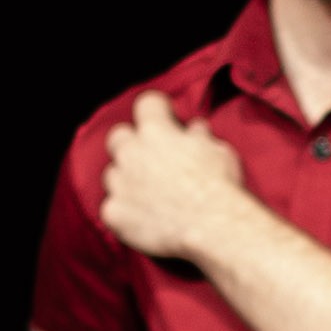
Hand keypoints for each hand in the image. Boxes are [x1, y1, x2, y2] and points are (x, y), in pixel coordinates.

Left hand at [96, 88, 253, 265]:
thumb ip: (200, 137)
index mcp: (156, 131)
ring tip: (152, 196)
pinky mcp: (114, 213)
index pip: (147, 104)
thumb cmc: (219, 186)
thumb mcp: (218, 150)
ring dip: (128, 180)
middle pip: (118, 138)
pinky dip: (125, 212)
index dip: (158, 110)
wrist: (211, 226)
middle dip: (132, 144)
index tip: (165, 117)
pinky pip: (111, 208)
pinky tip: (144, 220)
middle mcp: (131, 153)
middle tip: (152, 158)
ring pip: (113, 174)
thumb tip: (195, 129)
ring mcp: (119, 183)